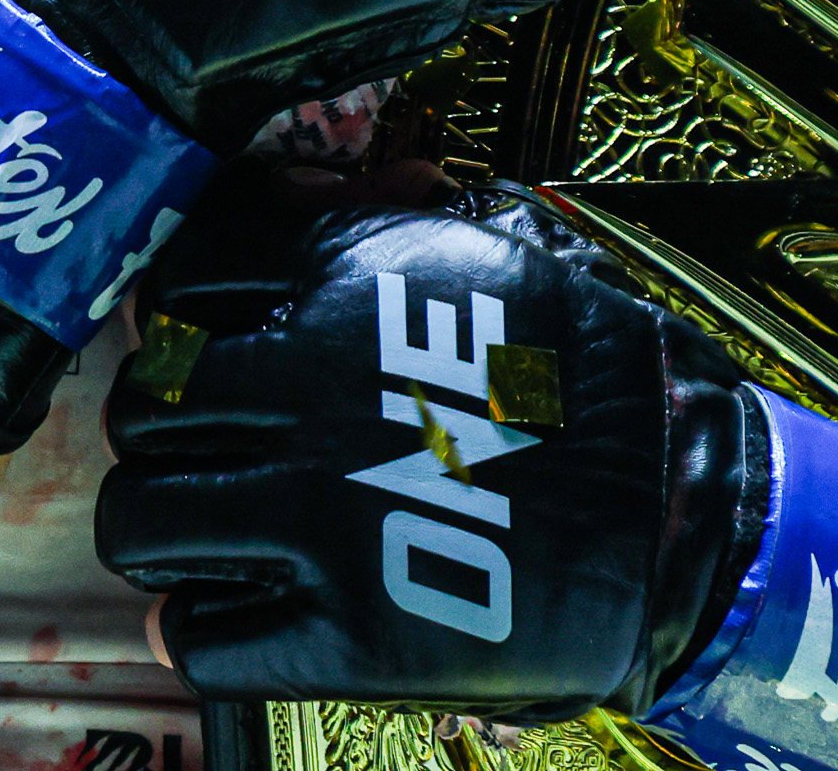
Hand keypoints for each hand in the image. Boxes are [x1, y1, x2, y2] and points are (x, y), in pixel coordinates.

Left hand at [100, 181, 837, 770]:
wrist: (695, 511)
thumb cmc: (605, 377)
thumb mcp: (489, 254)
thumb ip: (373, 232)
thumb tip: (288, 203)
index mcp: (344, 285)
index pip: (183, 281)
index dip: (178, 317)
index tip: (194, 340)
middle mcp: (307, 392)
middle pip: (145, 404)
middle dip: (158, 429)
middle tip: (191, 449)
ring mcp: (317, 516)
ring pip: (142, 520)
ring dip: (157, 529)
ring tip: (193, 537)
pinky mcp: (345, 632)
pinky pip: (201, 635)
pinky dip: (196, 628)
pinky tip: (228, 613)